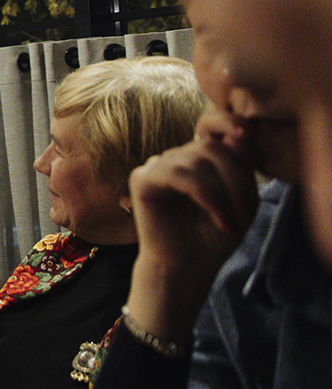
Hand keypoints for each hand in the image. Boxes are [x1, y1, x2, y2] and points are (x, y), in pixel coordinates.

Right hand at [125, 110, 261, 342]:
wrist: (189, 268)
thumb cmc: (214, 237)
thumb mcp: (241, 198)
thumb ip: (241, 165)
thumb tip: (239, 134)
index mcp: (198, 158)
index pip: (209, 124)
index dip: (225, 120)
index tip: (247, 132)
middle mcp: (176, 157)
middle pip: (211, 146)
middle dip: (236, 176)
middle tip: (246, 210)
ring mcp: (157, 166)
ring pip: (197, 159)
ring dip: (223, 191)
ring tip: (230, 221)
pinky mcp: (142, 179)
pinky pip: (179, 174)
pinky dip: (206, 195)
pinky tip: (218, 216)